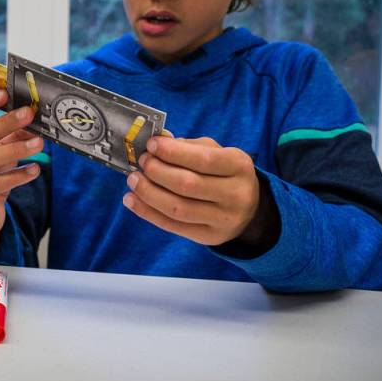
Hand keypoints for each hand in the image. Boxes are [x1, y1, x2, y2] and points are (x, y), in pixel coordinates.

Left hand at [122, 136, 260, 245]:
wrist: (249, 209)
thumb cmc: (225, 173)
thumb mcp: (217, 153)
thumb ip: (188, 146)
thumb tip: (157, 143)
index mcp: (239, 166)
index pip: (203, 160)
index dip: (173, 152)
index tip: (151, 145)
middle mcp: (236, 195)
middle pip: (187, 185)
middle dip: (157, 171)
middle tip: (142, 162)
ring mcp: (223, 219)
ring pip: (177, 208)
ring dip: (148, 193)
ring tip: (133, 180)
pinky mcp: (209, 237)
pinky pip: (173, 226)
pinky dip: (147, 213)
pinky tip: (132, 200)